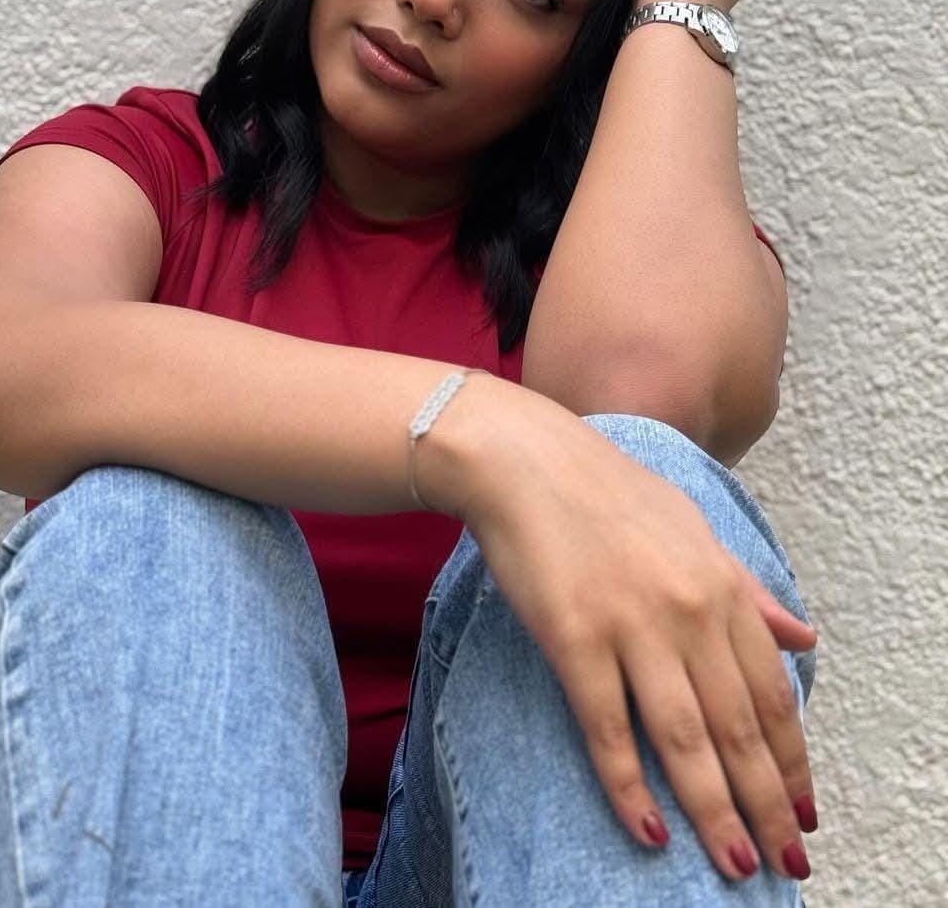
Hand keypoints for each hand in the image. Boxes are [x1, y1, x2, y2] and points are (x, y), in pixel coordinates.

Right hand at [428, 377, 815, 883]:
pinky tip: (650, 830)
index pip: (771, 692)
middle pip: (738, 727)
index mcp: (718, 583)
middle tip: (786, 865)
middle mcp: (687, 609)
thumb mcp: (691, 528)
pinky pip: (608, 728)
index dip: (791, 760)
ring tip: (736, 867)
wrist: (523, 459)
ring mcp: (631, 624)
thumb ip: (746, 588)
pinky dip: (630, 787)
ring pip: (685, 740)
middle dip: (765, 805)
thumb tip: (803, 637)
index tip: (802, 811)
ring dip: (716, 813)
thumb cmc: (604, 491)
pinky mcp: (573, 637)